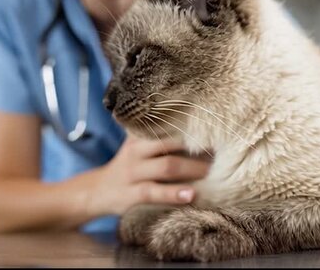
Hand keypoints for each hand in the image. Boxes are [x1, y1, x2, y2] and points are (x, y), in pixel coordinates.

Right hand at [84, 135, 210, 216]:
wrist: (96, 192)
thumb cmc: (130, 167)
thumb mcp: (138, 146)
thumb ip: (160, 136)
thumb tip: (203, 128)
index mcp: (139, 135)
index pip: (167, 123)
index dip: (192, 124)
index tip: (216, 125)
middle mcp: (136, 150)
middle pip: (171, 142)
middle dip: (198, 146)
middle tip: (223, 149)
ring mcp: (133, 172)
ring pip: (167, 166)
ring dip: (193, 169)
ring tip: (213, 172)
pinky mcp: (131, 195)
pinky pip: (154, 192)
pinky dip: (174, 194)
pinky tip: (191, 195)